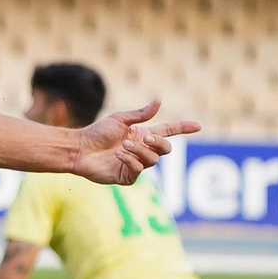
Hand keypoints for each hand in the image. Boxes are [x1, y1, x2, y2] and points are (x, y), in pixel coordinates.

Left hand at [73, 100, 199, 185]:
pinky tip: (118, 155)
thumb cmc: (97, 133)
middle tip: (145, 138)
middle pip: (165, 149)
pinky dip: (130, 161)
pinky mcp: (127, 177)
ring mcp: (135, 164)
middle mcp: (142, 150)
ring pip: (152, 160)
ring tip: (123, 146)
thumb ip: (141, 114)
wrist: (79, 148)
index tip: (198, 126)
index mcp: (142, 135)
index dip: (182, 128)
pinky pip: (138, 170)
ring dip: (139, 151)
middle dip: (159, 143)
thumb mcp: (120, 119)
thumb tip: (159, 101)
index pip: (168, 131)